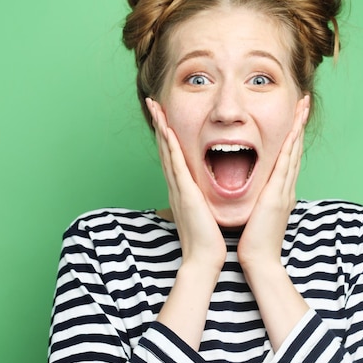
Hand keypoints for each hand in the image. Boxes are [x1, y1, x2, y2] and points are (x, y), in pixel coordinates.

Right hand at [146, 98, 226, 271]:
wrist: (204, 259)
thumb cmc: (207, 240)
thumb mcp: (204, 214)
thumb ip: (201, 201)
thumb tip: (204, 196)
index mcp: (183, 190)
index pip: (173, 156)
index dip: (168, 135)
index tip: (165, 117)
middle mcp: (176, 186)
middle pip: (165, 148)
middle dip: (160, 125)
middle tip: (154, 103)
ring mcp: (178, 188)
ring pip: (167, 151)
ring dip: (161, 127)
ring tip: (155, 107)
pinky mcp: (184, 192)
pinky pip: (175, 163)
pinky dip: (170, 144)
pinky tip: (166, 129)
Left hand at [237, 96, 309, 270]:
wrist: (260, 260)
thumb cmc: (255, 240)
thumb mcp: (259, 215)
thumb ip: (260, 201)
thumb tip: (257, 194)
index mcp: (280, 192)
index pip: (288, 158)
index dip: (292, 137)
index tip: (293, 118)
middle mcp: (286, 188)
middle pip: (295, 150)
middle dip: (299, 125)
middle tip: (304, 103)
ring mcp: (285, 190)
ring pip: (293, 152)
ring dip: (298, 128)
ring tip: (302, 107)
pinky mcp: (279, 195)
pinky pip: (286, 164)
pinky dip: (290, 145)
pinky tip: (293, 130)